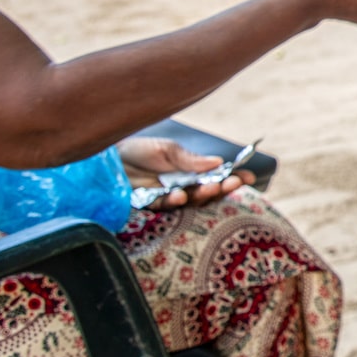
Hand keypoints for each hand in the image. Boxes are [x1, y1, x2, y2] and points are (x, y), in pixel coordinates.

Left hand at [117, 136, 253, 207]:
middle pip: (207, 192)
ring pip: (190, 202)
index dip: (232, 179)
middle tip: (232, 183)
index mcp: (189, 171)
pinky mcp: (150, 204)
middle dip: (222, 188)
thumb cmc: (138, 150)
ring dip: (201, 196)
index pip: (216, 177)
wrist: (108, 157)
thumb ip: (190, 160)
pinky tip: (179, 195)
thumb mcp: (167, 150)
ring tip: (209, 188)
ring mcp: (167, 196)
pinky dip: (174, 201)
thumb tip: (218, 162)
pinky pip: (165, 206)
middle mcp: (181, 186)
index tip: (248, 178)